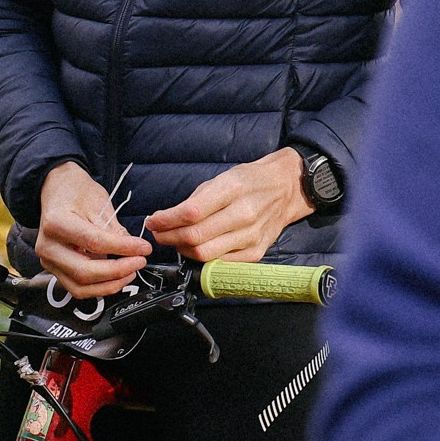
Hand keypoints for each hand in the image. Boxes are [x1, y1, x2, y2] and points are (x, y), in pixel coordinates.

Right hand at [36, 161, 150, 298]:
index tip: (143, 248)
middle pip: (85, 271)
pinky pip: (77, 288)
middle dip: (118, 271)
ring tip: (130, 272)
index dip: (123, 248)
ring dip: (110, 284)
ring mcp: (48, 261)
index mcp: (56, 223)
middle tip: (139, 262)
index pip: (94, 242)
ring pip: (80, 287)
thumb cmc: (76, 191)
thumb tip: (133, 250)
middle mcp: (48, 246)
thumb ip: (114, 230)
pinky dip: (99, 287)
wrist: (56, 190)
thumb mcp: (98, 202)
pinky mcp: (54, 270)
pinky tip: (115, 276)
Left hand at [142, 148, 309, 264]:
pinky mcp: (256, 252)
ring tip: (175, 241)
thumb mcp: (221, 178)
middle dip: (169, 237)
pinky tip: (196, 248)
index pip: (191, 212)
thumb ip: (194, 201)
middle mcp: (244, 213)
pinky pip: (221, 262)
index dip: (166, 220)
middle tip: (158, 234)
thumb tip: (166, 220)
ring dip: (182, 250)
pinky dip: (203, 257)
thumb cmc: (249, 181)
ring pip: (205, 253)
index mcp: (233, 189)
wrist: (286, 189)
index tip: (153, 221)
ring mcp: (251, 236)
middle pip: (195, 236)